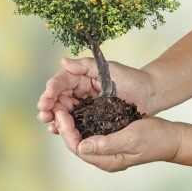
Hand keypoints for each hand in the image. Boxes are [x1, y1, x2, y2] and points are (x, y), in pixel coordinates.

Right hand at [37, 57, 155, 133]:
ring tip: (46, 120)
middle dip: (48, 103)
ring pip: (63, 109)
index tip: (48, 95)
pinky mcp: (90, 117)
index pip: (62, 81)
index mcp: (82, 77)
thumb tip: (63, 61)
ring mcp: (84, 104)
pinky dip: (63, 124)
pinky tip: (55, 129)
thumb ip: (84, 66)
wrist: (148, 94)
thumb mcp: (108, 68)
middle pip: (59, 96)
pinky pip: (73, 121)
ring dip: (52, 115)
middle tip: (43, 111)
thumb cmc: (131, 78)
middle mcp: (80, 90)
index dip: (53, 88)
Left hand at [55, 111, 180, 171]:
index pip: (77, 147)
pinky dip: (78, 117)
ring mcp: (103, 144)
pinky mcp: (105, 134)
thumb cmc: (153, 139)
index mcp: (106, 159)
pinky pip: (87, 127)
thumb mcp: (131, 140)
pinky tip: (74, 106)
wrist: (168, 136)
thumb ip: (106, 144)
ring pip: (79, 133)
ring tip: (61, 105)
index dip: (66, 131)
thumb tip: (81, 147)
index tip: (60, 113)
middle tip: (56, 107)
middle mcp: (101, 153)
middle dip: (63, 124)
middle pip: (74, 141)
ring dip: (68, 120)